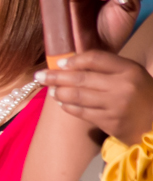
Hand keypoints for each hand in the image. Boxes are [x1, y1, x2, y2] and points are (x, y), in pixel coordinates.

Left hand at [36, 50, 152, 144]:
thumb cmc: (141, 97)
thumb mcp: (132, 75)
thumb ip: (108, 68)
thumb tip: (70, 64)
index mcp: (129, 69)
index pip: (95, 58)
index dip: (74, 60)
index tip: (59, 63)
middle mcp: (122, 86)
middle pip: (80, 77)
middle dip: (55, 76)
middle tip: (39, 76)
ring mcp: (115, 105)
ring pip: (77, 96)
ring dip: (58, 92)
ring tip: (50, 90)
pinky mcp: (109, 122)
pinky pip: (81, 112)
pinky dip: (68, 107)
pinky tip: (62, 103)